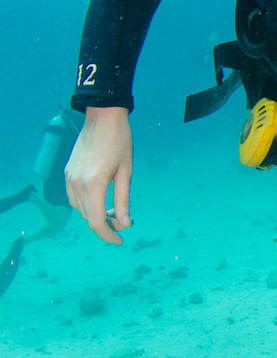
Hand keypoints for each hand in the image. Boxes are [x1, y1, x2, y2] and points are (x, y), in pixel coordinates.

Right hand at [64, 106, 133, 244]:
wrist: (103, 117)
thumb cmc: (120, 141)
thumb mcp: (127, 172)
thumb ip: (123, 200)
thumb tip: (125, 223)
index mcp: (94, 183)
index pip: (95, 221)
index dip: (107, 235)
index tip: (120, 240)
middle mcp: (77, 183)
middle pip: (87, 217)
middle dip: (106, 224)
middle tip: (124, 221)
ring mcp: (69, 177)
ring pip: (80, 209)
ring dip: (95, 214)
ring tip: (114, 211)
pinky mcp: (67, 172)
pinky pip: (74, 197)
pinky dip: (87, 204)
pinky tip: (101, 200)